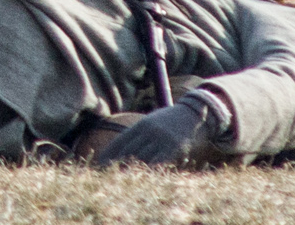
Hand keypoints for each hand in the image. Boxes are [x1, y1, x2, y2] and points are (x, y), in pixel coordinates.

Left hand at [92, 100, 218, 167]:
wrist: (196, 113)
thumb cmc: (172, 120)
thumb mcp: (153, 121)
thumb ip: (139, 134)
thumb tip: (123, 148)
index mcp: (141, 125)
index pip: (120, 141)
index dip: (108, 154)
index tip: (98, 164)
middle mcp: (149, 131)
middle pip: (128, 152)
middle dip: (116, 165)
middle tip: (105, 176)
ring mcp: (161, 139)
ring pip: (142, 158)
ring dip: (130, 171)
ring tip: (119, 181)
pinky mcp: (174, 147)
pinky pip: (159, 162)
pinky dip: (149, 171)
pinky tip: (141, 179)